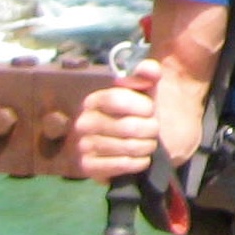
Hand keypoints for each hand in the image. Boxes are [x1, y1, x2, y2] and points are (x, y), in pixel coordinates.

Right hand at [73, 58, 164, 181]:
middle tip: (152, 131)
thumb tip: (150, 68)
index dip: (144, 107)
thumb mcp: (144, 93)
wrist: (127, 147)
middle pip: (130, 127)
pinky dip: (139, 162)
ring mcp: (82, 145)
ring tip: (146, 143)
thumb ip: (148, 76)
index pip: (120, 100)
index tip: (149, 110)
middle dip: (150, 130)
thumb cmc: (135, 116)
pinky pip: (123, 165)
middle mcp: (83, 122)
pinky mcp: (87, 166)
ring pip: (130, 147)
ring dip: (147, 147)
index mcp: (94, 100)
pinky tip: (140, 158)